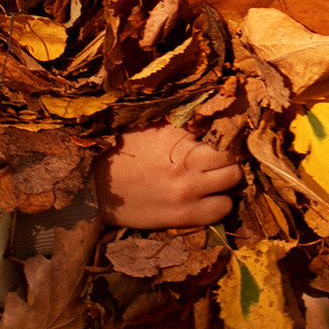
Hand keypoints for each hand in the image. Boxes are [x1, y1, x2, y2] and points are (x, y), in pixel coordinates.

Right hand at [94, 127, 240, 228]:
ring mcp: (187, 194)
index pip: (224, 133)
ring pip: (233, 186)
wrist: (94, 188)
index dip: (228, 134)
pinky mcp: (183, 216)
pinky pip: (221, 211)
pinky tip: (207, 197)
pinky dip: (219, 203)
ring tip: (214, 178)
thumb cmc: (120, 152)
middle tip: (219, 158)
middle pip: (233, 161)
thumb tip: (210, 111)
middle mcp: (187, 165)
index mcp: (178, 138)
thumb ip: (181, 123)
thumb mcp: (150, 126)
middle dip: (229, 158)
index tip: (225, 136)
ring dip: (226, 182)